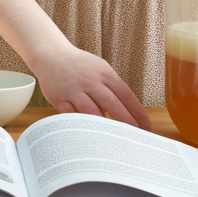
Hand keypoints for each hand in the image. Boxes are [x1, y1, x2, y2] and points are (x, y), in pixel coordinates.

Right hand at [31, 43, 150, 130]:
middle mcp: (91, 80)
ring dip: (105, 128)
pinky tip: (90, 137)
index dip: (138, 113)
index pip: (126, 95)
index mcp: (105, 73)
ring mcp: (75, 89)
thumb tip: (129, 114)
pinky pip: (73, 117)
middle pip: (113, 105)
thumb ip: (112, 88)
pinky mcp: (60, 98)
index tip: (146, 127)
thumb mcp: (100, 69)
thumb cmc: (79, 65)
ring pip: (93, 113)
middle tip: (135, 139)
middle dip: (126, 124)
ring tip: (115, 142)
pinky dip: (83, 127)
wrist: (51, 54)